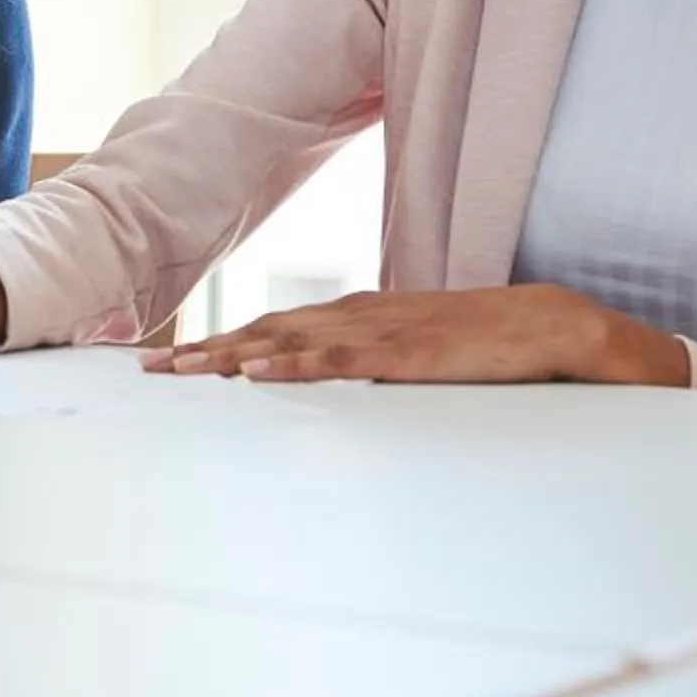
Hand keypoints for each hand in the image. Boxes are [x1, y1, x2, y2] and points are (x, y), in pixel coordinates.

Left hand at [145, 284, 689, 386]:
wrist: (548, 325)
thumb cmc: (482, 344)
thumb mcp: (415, 351)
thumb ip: (374, 362)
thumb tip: (335, 379)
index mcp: (358, 317)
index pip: (275, 330)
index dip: (222, 342)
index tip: (173, 358)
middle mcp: (357, 318)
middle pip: (265, 333)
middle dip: (205, 350)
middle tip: (148, 367)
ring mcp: (379, 333)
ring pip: (288, 344)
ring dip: (230, 357)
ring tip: (181, 370)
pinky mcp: (405, 355)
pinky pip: (337, 362)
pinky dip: (290, 367)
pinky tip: (254, 374)